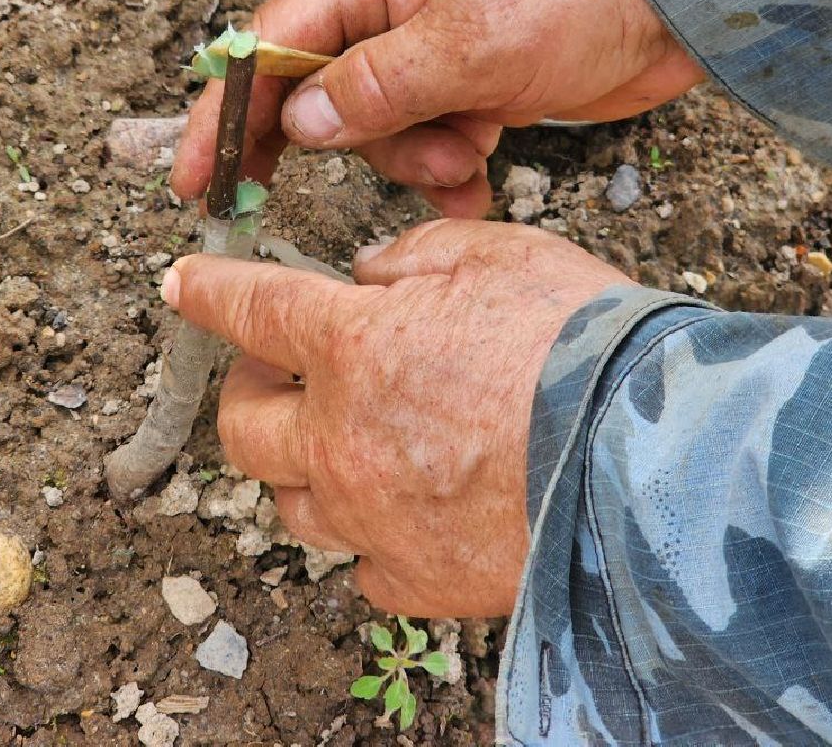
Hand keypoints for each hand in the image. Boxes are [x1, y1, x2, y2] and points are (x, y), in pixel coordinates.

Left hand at [159, 218, 634, 615]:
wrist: (649, 457)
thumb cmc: (580, 345)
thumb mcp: (495, 254)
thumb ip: (413, 258)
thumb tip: (370, 275)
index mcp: (352, 345)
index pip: (251, 309)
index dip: (209, 291)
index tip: (182, 283)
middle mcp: (340, 437)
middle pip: (242, 426)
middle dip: (249, 393)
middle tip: (285, 375)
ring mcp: (371, 517)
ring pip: (291, 502)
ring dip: (305, 467)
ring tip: (351, 443)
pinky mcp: (416, 578)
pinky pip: (363, 564)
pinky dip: (372, 536)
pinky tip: (406, 511)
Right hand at [171, 0, 703, 216]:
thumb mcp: (467, 41)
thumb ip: (377, 87)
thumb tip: (299, 124)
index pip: (270, 46)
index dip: (226, 110)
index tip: (197, 177)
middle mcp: (390, 16)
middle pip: (316, 97)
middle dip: (332, 146)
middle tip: (295, 199)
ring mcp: (432, 57)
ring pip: (378, 133)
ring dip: (412, 161)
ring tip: (467, 157)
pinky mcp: (473, 92)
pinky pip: (432, 146)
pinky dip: (449, 173)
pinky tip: (477, 187)